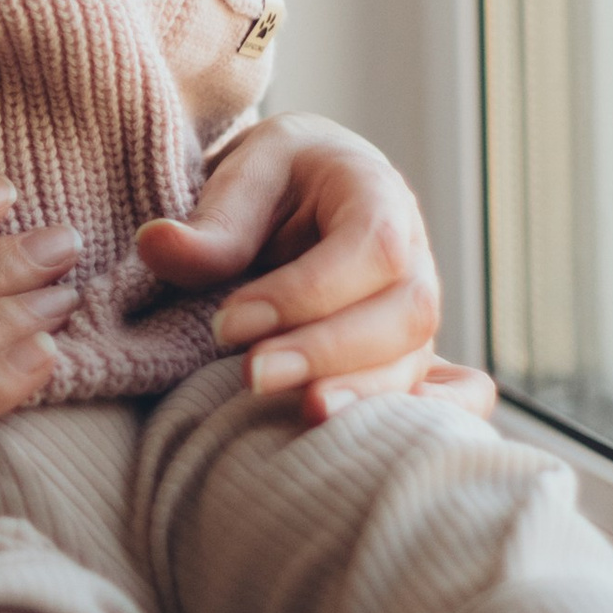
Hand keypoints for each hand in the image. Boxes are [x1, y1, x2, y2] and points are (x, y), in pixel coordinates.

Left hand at [132, 114, 493, 421]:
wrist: (304, 189)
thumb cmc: (277, 178)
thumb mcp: (244, 172)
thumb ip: (211, 222)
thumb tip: (155, 244)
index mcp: (378, 194)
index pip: (369, 246)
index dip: (306, 292)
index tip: (229, 322)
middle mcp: (413, 255)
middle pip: (404, 312)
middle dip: (328, 351)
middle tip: (252, 375)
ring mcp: (417, 308)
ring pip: (414, 357)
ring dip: (359, 393)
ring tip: (301, 414)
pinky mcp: (413, 350)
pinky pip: (457, 390)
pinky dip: (437, 417)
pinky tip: (384, 440)